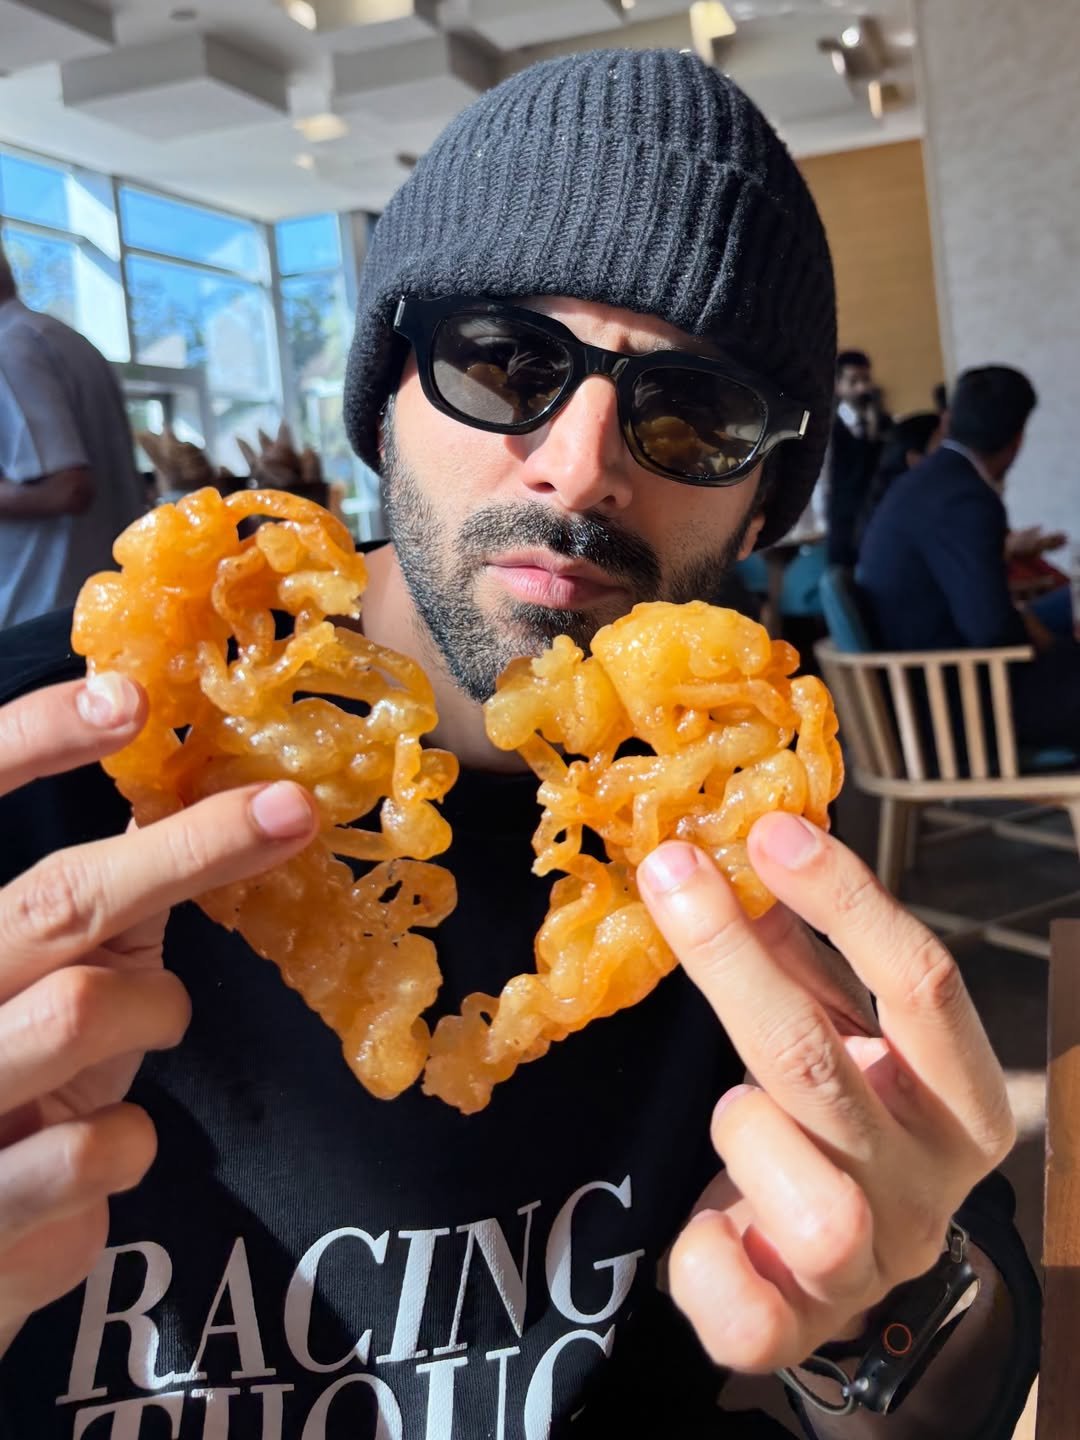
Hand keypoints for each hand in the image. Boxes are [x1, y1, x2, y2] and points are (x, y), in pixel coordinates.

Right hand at [0, 673, 317, 1351]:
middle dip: (187, 852)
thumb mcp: (36, 982)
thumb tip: (200, 808)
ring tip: (144, 1030)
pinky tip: (102, 1151)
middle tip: (290, 811)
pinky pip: (100, 1144)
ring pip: (83, 1009)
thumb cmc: (4, 1089)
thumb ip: (89, 911)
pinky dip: (129, 1141)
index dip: (35, 740)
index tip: (130, 697)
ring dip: (152, 1015)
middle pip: (55, 902)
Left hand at [637, 814, 1012, 1373]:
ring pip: (803, 1198)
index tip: (770, 829)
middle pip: (824, 1063)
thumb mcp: (838, 1038)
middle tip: (669, 871)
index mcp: (962, 1106)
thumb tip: (742, 853)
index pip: (925, 987)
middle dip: (730, 956)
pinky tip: (705, 1224)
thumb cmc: (839, 1129)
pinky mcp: (797, 1332)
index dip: (846, 899)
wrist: (834, 1273)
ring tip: (736, 1114)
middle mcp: (928, 1190)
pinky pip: (744, 1311)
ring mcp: (869, 1268)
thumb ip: (803, 961)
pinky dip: (705, 1258)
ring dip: (742, 1129)